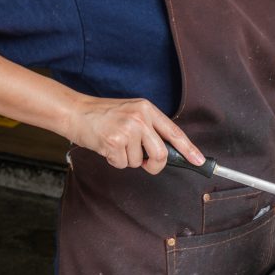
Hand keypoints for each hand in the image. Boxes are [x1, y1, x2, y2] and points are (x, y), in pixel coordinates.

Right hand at [66, 97, 203, 173]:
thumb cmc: (102, 115)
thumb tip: (165, 152)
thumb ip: (148, 128)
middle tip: (146, 164)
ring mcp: (127, 129)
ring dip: (128, 160)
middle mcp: (140, 118)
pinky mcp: (114, 141)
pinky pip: (122, 164)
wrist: (75, 111)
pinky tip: (106, 147)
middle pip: (161, 153)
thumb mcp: (131, 112)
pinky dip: (115, 161)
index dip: (188, 149)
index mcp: (147, 109)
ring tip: (116, 144)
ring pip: (139, 162)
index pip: (174, 132)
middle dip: (155, 165)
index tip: (199, 161)